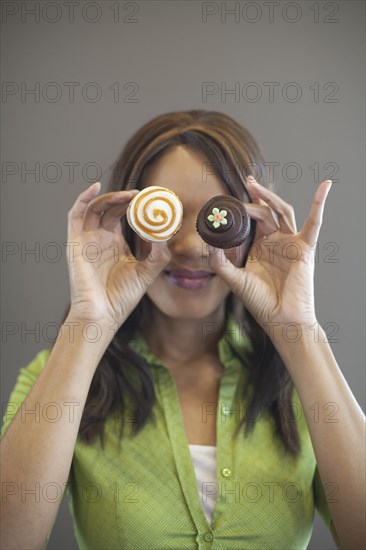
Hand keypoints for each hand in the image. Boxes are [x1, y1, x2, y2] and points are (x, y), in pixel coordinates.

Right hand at [66, 182, 170, 328]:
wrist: (102, 315)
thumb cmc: (121, 298)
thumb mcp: (147, 272)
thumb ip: (158, 254)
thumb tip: (165, 232)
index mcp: (115, 243)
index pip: (125, 215)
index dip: (137, 205)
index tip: (154, 198)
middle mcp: (100, 238)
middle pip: (111, 208)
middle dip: (127, 198)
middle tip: (145, 194)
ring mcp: (87, 238)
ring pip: (96, 207)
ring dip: (111, 196)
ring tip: (131, 195)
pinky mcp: (75, 242)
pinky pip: (75, 214)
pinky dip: (83, 198)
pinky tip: (96, 187)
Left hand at [208, 176, 332, 342]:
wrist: (281, 320)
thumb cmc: (261, 303)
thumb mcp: (235, 280)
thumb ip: (220, 263)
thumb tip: (208, 244)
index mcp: (261, 247)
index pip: (252, 220)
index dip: (242, 209)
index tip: (226, 201)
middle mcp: (276, 242)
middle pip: (266, 211)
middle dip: (256, 197)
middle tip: (245, 182)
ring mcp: (291, 243)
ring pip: (282, 212)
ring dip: (270, 197)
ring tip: (254, 185)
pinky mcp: (304, 248)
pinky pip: (314, 222)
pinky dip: (320, 203)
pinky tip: (325, 186)